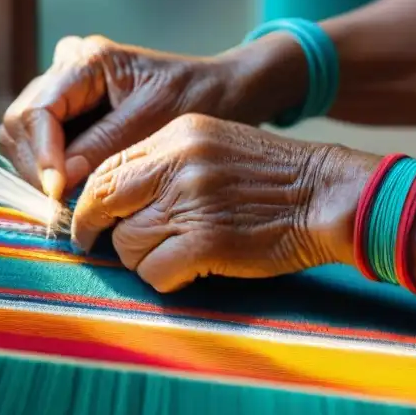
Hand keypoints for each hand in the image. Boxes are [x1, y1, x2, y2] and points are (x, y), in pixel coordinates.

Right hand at [0, 34, 308, 200]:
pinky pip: (44, 142)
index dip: (41, 155)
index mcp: (87, 61)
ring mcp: (67, 89)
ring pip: (25, 134)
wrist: (225, 91)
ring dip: (39, 171)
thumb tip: (60, 182)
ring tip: (69, 201)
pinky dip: (52, 169)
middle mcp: (68, 69)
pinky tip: (74, 192)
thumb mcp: (156, 122)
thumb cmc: (199, 96)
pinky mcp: (74, 112)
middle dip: (35, 166)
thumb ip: (106, 147)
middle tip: (61, 206)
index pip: (37, 111)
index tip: (57, 193)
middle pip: (21, 122)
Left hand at [70, 113, 377, 291]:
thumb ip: (167, 162)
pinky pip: (155, 272)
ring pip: (127, 243)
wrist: (326, 193)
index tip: (89, 222)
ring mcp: (191, 202)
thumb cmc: (274, 176)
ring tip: (173, 256)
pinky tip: (190, 271)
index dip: (90, 201)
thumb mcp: (216, 145)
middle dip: (96, 231)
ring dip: (142, 259)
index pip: (109, 167)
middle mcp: (179, 164)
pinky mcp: (207, 242)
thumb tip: (116, 199)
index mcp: (178, 135)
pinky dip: (165, 279)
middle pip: (104, 202)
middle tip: (99, 247)